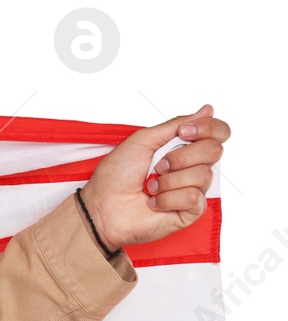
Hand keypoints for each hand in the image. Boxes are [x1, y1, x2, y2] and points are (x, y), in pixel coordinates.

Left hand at [80, 104, 228, 251]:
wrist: (102, 205)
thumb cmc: (116, 174)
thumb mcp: (143, 141)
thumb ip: (175, 125)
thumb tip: (207, 109)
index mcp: (183, 148)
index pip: (218, 133)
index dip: (208, 128)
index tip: (183, 132)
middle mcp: (192, 167)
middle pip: (214, 151)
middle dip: (180, 156)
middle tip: (157, 166)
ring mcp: (193, 189)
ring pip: (203, 175)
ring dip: (168, 180)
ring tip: (149, 187)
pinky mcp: (190, 211)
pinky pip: (194, 197)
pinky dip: (167, 198)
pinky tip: (153, 202)